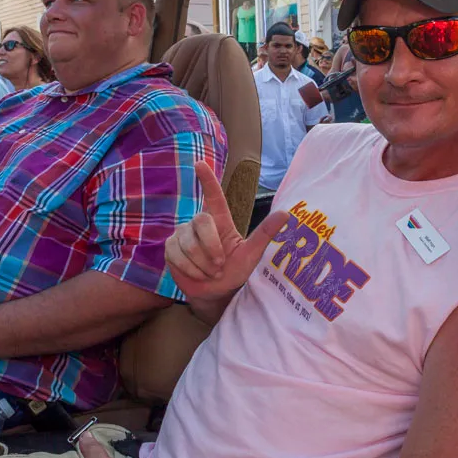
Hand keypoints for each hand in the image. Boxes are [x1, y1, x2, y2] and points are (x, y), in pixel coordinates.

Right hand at [166, 161, 289, 299]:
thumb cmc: (234, 271)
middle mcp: (199, 223)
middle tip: (220, 266)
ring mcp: (182, 234)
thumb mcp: (251, 254)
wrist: (215, 293)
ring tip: (210, 272)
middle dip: (212, 247)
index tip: (200, 163)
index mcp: (219, 221)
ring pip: (188, 243)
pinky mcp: (170, 248)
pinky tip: (197, 274)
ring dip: (202, 264)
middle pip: (201, 222)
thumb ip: (265, 233)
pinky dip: (190, 269)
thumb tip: (286, 214)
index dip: (207, 180)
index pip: (213, 196)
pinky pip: (176, 255)